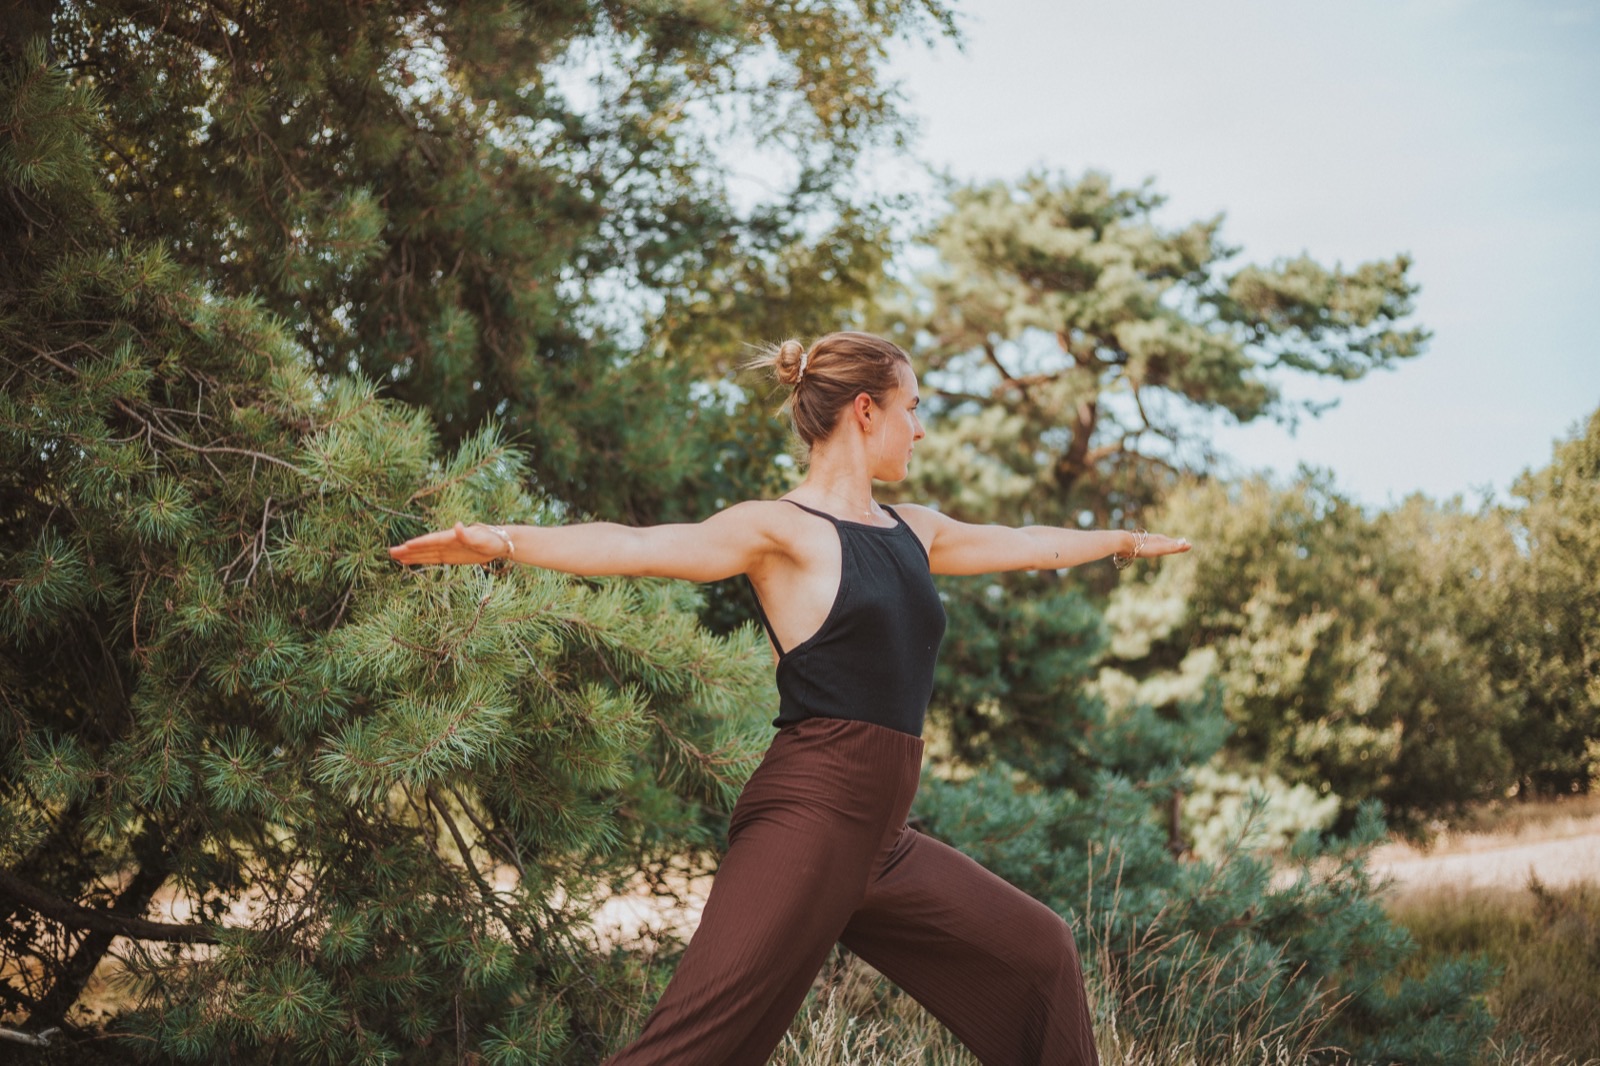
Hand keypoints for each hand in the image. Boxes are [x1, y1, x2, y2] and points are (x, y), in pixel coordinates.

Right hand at [389, 522, 506, 565]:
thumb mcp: (481, 538)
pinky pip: (432, 559)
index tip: (405, 546)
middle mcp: (446, 542)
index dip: (419, 544)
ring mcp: (447, 550)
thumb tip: (458, 526)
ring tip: (395, 557)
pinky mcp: (450, 557)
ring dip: (411, 556)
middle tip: (391, 552)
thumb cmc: (491, 538)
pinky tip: (410, 561)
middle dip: (408, 550)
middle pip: (424, 547)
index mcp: (451, 537)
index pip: (432, 541)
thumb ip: (468, 535)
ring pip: (425, 553)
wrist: (499, 542)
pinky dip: (421, 560)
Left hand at [1114, 529, 1190, 568]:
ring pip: (1158, 544)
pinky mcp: (1138, 546)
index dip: (1182, 546)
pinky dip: (1153, 548)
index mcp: (1161, 540)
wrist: (1123, 543)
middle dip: (1174, 544)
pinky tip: (1149, 549)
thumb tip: (1187, 543)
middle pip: (1167, 542)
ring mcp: (1146, 542)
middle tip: (1182, 545)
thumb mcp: (1160, 548)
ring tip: (1167, 546)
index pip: (1175, 544)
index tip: (1189, 546)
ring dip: (1164, 545)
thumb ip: (1172, 547)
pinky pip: (1149, 547)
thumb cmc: (1142, 547)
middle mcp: (1155, 539)